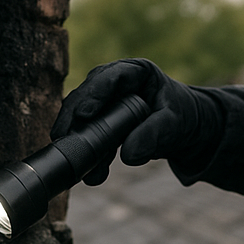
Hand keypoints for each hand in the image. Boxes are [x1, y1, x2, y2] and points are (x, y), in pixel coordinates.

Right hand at [51, 59, 222, 184]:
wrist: (180, 130)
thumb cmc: (179, 118)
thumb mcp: (173, 125)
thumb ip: (154, 135)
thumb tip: (128, 156)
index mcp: (135, 72)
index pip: (112, 77)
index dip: (95, 93)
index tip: (85, 114)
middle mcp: (113, 82)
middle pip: (86, 95)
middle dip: (73, 118)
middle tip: (63, 137)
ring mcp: (102, 101)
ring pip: (79, 116)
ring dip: (74, 139)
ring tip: (75, 163)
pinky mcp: (97, 121)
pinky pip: (84, 134)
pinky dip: (84, 152)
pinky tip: (84, 171)